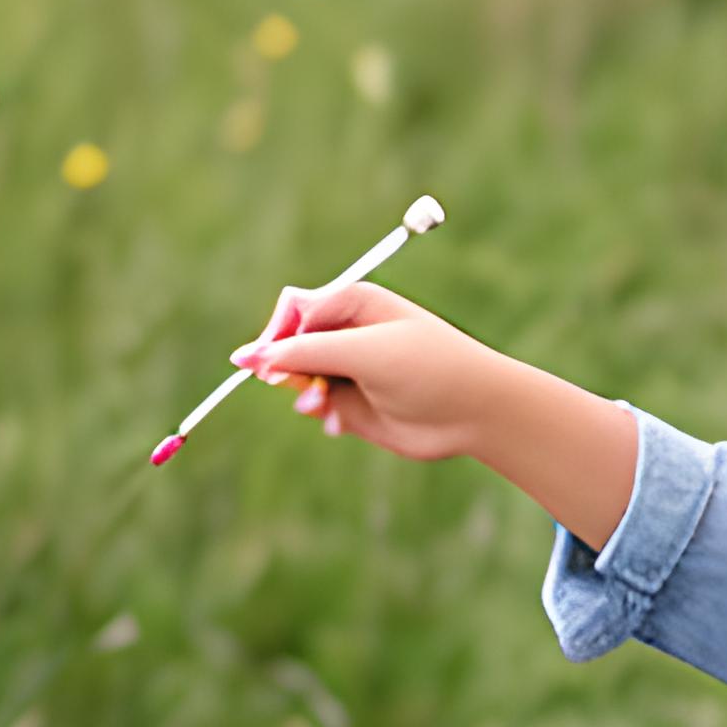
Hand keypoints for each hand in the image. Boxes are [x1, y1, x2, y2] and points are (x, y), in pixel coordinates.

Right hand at [233, 279, 501, 460]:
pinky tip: (340, 425)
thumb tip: (252, 357)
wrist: (475, 412)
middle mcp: (347, 332)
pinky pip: (315, 407)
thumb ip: (307, 352)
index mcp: (351, 302)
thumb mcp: (365, 353)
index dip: (275, 335)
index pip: (292, 308)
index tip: (269, 364)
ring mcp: (348, 368)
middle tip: (306, 389)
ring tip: (325, 409)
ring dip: (304, 396)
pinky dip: (321, 416)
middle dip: (287, 368)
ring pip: (297, 379)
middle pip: (288, 343)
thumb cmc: (429, 368)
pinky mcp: (352, 403)